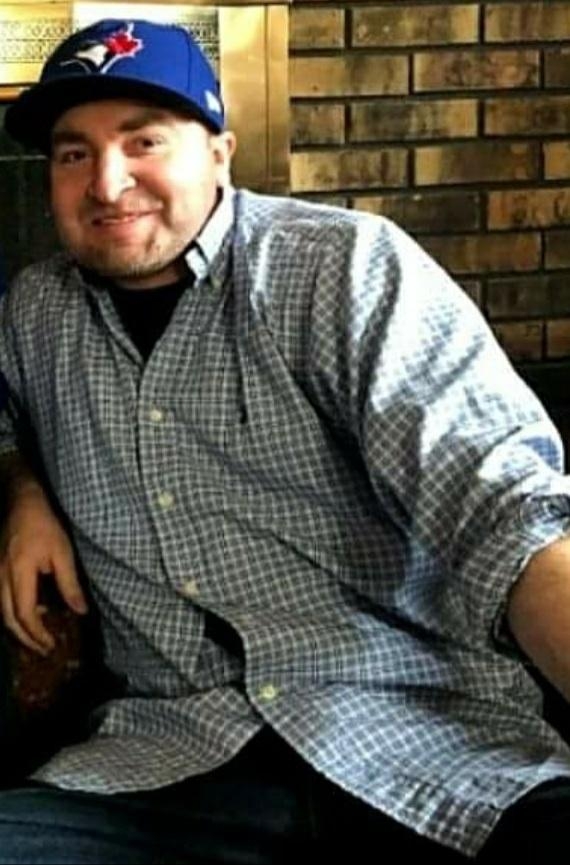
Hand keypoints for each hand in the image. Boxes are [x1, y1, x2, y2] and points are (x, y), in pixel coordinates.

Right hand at [0, 484, 86, 653]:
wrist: (21, 503)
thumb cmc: (44, 524)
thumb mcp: (63, 552)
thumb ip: (70, 583)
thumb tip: (80, 611)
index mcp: (18, 573)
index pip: (24, 614)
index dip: (37, 634)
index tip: (52, 644)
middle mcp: (1, 577)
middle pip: (7, 619)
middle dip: (26, 638)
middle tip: (45, 649)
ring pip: (1, 612)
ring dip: (19, 628)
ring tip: (39, 635)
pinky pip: (1, 600)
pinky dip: (14, 613)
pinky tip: (33, 611)